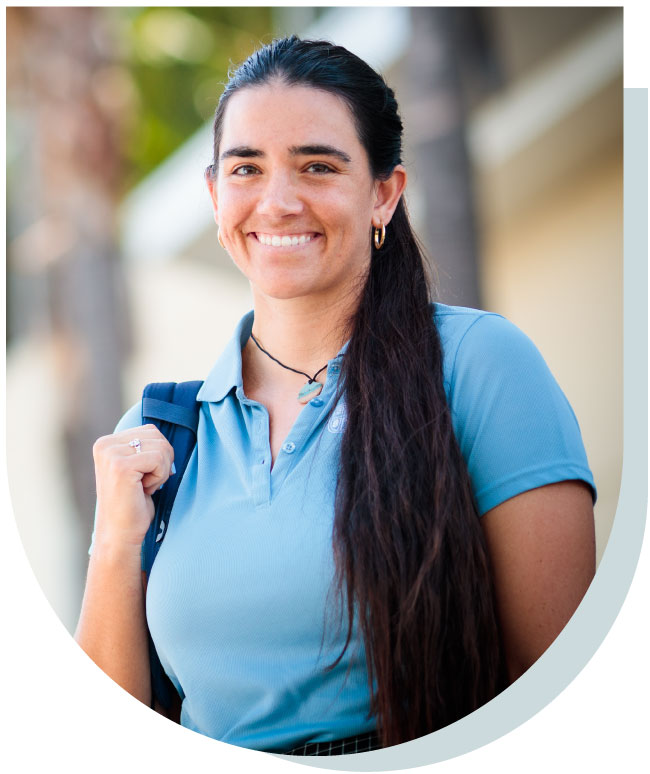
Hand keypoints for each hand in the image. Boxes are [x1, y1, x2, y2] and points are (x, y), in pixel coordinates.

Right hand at [92, 425, 174, 548]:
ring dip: (160, 471)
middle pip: (157, 436)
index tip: (142, 477)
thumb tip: (165, 436)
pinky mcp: (121, 466)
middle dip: (161, 462)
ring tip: (143, 487)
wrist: (120, 534)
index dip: (157, 455)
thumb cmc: (133, 504)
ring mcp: (111, 454)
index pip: (151, 430)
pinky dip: (159, 477)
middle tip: (144, 483)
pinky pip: (159, 459)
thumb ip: (143, 447)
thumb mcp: (136, 467)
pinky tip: (143, 490)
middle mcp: (105, 444)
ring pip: (161, 447)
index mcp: (107, 442)